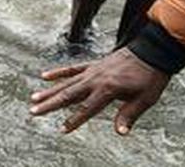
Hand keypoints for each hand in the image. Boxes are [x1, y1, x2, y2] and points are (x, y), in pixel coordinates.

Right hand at [30, 47, 169, 134]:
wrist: (151, 52)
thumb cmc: (149, 77)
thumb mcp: (145, 99)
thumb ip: (129, 115)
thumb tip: (120, 132)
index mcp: (108, 89)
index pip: (87, 108)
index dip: (74, 120)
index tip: (62, 129)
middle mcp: (95, 79)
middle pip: (68, 95)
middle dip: (50, 105)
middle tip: (34, 111)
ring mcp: (92, 71)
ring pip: (66, 83)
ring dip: (49, 91)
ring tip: (34, 98)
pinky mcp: (92, 65)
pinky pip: (72, 69)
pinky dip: (58, 72)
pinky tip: (45, 76)